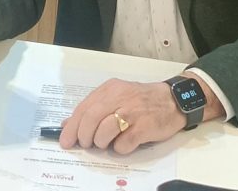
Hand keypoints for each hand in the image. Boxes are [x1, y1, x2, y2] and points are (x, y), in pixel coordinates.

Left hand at [59, 78, 187, 153]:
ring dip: (100, 142)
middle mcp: (119, 98)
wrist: (172, 100)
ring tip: (106, 143)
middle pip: (91, 118)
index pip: (84, 108)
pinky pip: (123, 144)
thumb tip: (68, 123)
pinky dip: (119, 148)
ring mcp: (132, 112)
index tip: (65, 140)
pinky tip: (124, 143)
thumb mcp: (115, 97)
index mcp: (109, 89)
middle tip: (85, 144)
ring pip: (104, 131)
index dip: (72, 126)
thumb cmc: (140, 100)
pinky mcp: (144, 127)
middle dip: (84, 136)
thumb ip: (93, 108)